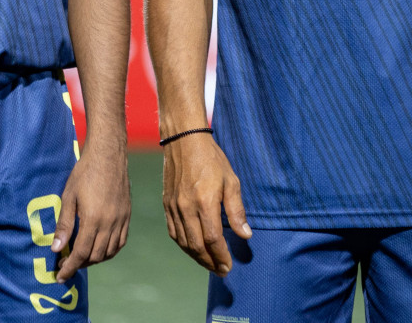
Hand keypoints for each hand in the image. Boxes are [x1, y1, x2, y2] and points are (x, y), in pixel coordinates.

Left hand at [52, 139, 130, 281]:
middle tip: (66, 264)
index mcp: (94, 219)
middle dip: (80, 265)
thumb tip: (56, 249)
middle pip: (96, 256)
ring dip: (95, 259)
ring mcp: (121, 219)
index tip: (60, 276)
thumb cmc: (84, 173)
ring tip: (81, 257)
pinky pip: (121, 241)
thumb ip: (64, 225)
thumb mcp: (68, 197)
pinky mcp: (127, 215)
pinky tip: (100, 248)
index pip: (82, 253)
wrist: (108, 155)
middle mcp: (110, 222)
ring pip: (110, 251)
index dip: (70, 267)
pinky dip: (110, 250)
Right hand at [162, 133, 249, 274]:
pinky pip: (173, 233)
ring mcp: (174, 207)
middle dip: (210, 262)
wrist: (184, 141)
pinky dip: (184, 245)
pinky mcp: (166, 205)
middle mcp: (186, 207)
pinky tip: (193, 249)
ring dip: (197, 257)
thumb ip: (237, 210)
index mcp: (205, 201)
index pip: (212, 239)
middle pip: (197, 245)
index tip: (229, 266)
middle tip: (221, 271)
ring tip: (210, 264)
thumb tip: (245, 235)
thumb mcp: (231, 181)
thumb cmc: (212, 159)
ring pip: (184, 242)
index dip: (221, 256)